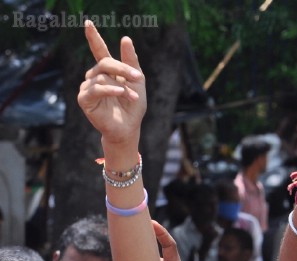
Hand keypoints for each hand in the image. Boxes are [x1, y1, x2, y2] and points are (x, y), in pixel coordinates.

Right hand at [78, 21, 145, 146]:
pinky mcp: (84, 99)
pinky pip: (96, 88)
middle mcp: (94, 76)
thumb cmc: (133, 106)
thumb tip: (125, 38)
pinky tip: (120, 93)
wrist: (129, 127)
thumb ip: (131, 62)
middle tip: (138, 78)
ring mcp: (88, 87)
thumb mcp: (137, 81)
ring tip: (133, 97)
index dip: (94, 37)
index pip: (99, 50)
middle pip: (105, 63)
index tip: (88, 23)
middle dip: (123, 69)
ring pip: (103, 77)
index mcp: (106, 71)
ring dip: (122, 86)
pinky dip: (110, 90)